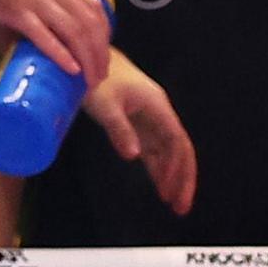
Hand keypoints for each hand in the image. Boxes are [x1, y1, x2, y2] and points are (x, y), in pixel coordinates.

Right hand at [0, 0, 112, 86]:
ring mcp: (35, 0)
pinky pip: (43, 35)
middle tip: (98, 77)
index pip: (95, 11)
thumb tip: (36, 47)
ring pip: (74, 31)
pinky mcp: (15, 11)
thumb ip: (36, 13)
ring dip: (87, 59)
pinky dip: (60, 53)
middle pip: (89, 25)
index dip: (104, 38)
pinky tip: (70, 68)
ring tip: (88, 80)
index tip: (102, 58)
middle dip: (99, 55)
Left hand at [77, 51, 197, 214]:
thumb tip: (134, 156)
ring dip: (170, 176)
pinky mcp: (137, 121)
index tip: (172, 191)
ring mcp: (149, 118)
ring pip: (166, 151)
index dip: (177, 168)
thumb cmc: (95, 79)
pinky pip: (153, 147)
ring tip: (172, 202)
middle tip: (180, 207)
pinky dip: (156, 166)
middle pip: (178, 150)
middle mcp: (159, 113)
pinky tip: (158, 182)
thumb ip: (119, 129)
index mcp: (157, 106)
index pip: (176, 142)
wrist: (86, 59)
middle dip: (181, 178)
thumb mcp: (105, 104)